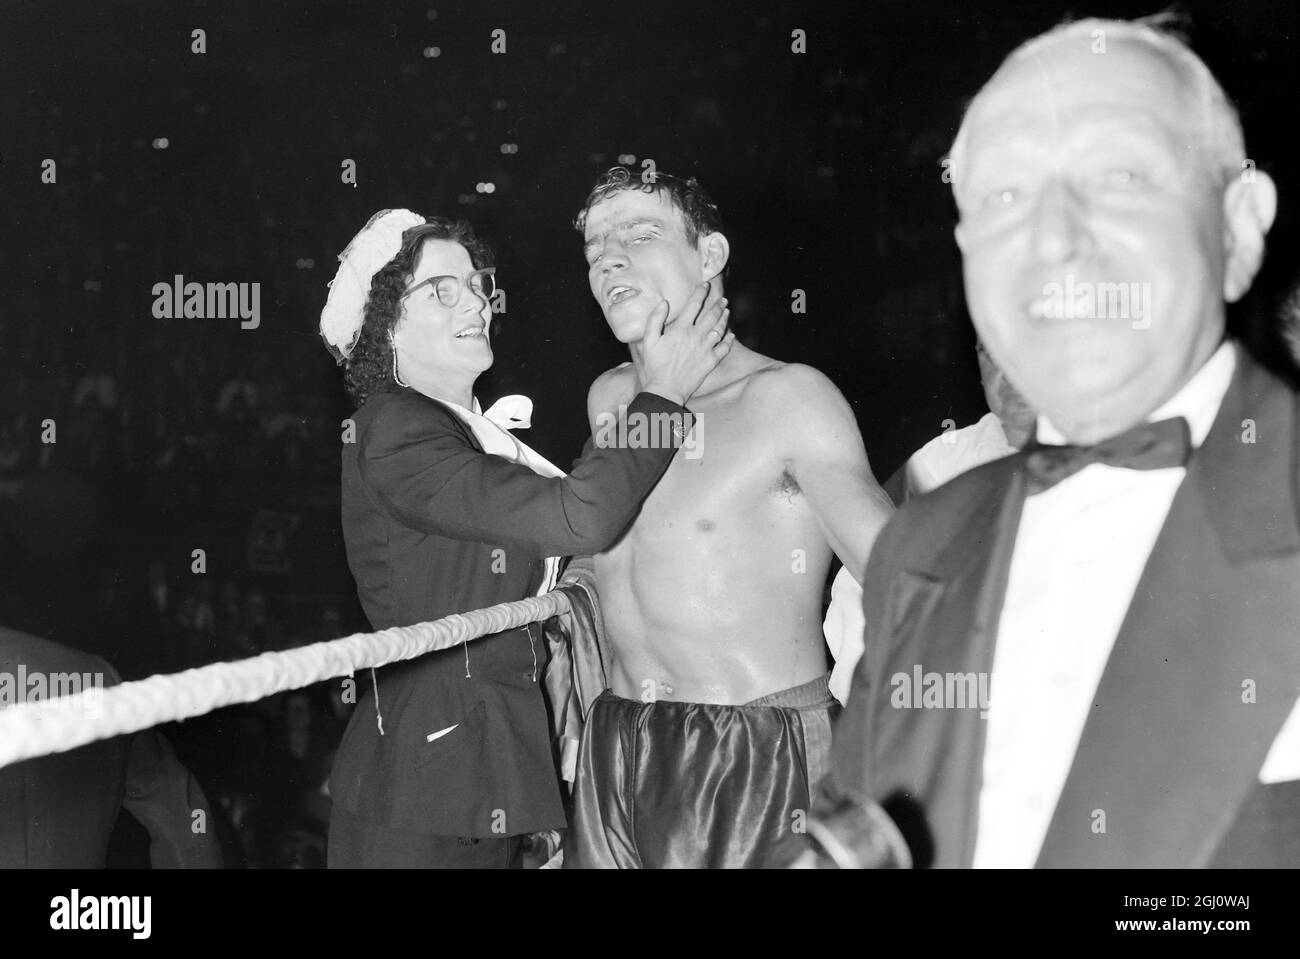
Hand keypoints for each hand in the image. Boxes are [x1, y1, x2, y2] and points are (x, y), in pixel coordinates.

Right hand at [638, 281, 734, 404]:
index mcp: (681, 329)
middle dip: (718, 304)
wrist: (666, 389)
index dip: (701, 292)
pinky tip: (731, 334)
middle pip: (711, 314)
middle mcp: (696, 336)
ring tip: (727, 311)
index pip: (694, 305)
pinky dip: (729, 339)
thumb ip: (654, 320)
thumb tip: (663, 303)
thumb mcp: (648, 341)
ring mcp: (706, 348)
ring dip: (725, 317)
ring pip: (720, 328)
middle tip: (723, 299)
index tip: (705, 285)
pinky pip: (725, 347)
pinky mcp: (711, 361)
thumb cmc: (655, 366)